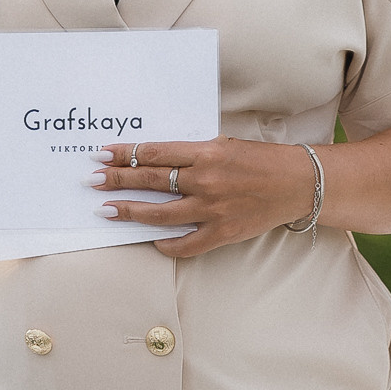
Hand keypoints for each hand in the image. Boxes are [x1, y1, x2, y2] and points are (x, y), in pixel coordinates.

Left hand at [90, 138, 321, 257]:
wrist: (297, 183)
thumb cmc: (261, 160)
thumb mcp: (224, 144)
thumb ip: (192, 153)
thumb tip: (156, 158)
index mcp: (205, 152)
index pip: (153, 152)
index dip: (124, 154)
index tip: (102, 154)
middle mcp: (205, 180)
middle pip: (150, 180)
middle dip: (117, 180)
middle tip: (93, 181)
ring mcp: (212, 209)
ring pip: (159, 214)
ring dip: (130, 211)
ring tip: (108, 210)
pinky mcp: (222, 233)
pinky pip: (185, 244)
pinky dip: (167, 244)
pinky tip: (151, 240)